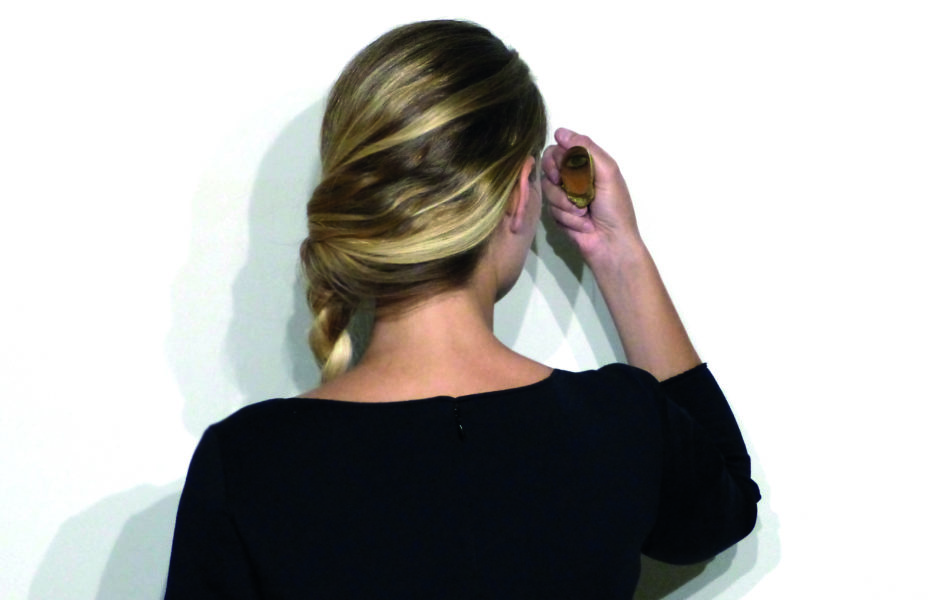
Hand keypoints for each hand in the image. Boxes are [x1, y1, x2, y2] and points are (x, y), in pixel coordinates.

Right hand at [542, 128, 643, 269]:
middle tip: (571, 190)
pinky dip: (567, 217)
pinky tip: (581, 224)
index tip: (563, 167)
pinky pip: (550, 209)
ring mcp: (564, 195)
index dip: (557, 157)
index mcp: (587, 164)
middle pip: (548, 165)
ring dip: (566, 203)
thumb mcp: (607, 172)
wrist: (611, 243)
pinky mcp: (558, 214)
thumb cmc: (615, 207)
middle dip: (560, 180)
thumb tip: (560, 131)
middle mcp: (573, 177)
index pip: (559, 148)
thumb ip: (586, 149)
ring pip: (548, 189)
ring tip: (583, 213)